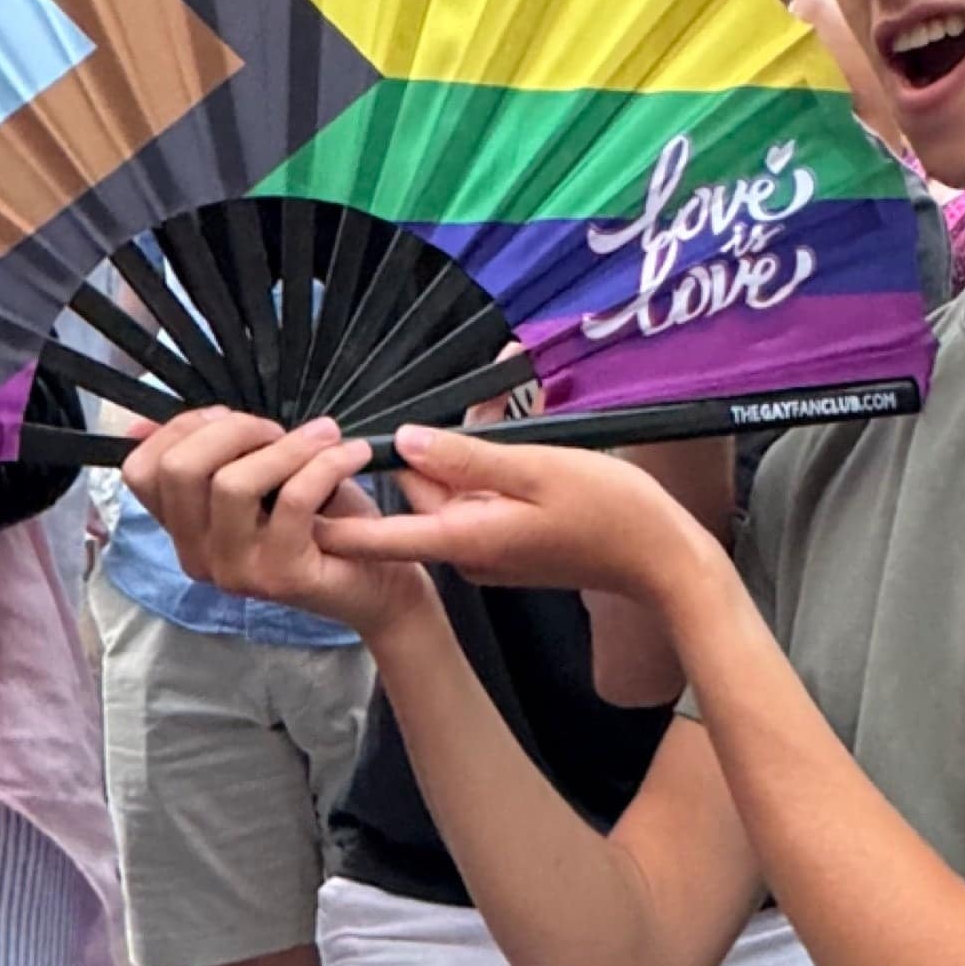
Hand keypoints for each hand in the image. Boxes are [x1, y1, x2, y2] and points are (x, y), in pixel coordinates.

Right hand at [121, 408, 437, 635]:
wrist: (377, 584)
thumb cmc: (321, 520)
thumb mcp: (260, 479)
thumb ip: (213, 453)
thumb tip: (139, 425)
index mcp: (184, 530)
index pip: (141, 471)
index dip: (181, 428)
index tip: (230, 418)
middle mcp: (197, 556)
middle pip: (180, 469)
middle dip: (233, 429)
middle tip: (279, 430)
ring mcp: (236, 572)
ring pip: (233, 484)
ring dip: (286, 446)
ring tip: (325, 438)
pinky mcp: (282, 577)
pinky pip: (294, 499)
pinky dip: (327, 463)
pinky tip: (353, 455)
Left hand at [312, 424, 717, 605]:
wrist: (664, 560)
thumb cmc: (609, 511)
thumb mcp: (536, 467)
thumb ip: (467, 454)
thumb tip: (402, 440)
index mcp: (464, 538)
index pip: (376, 534)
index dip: (334, 509)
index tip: (300, 479)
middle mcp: (467, 552)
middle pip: (418, 496)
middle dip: (425, 450)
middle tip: (447, 405)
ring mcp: (489, 551)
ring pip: (451, 491)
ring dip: (462, 453)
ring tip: (499, 411)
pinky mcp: (510, 544)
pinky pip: (478, 499)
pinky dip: (486, 469)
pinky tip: (514, 434)